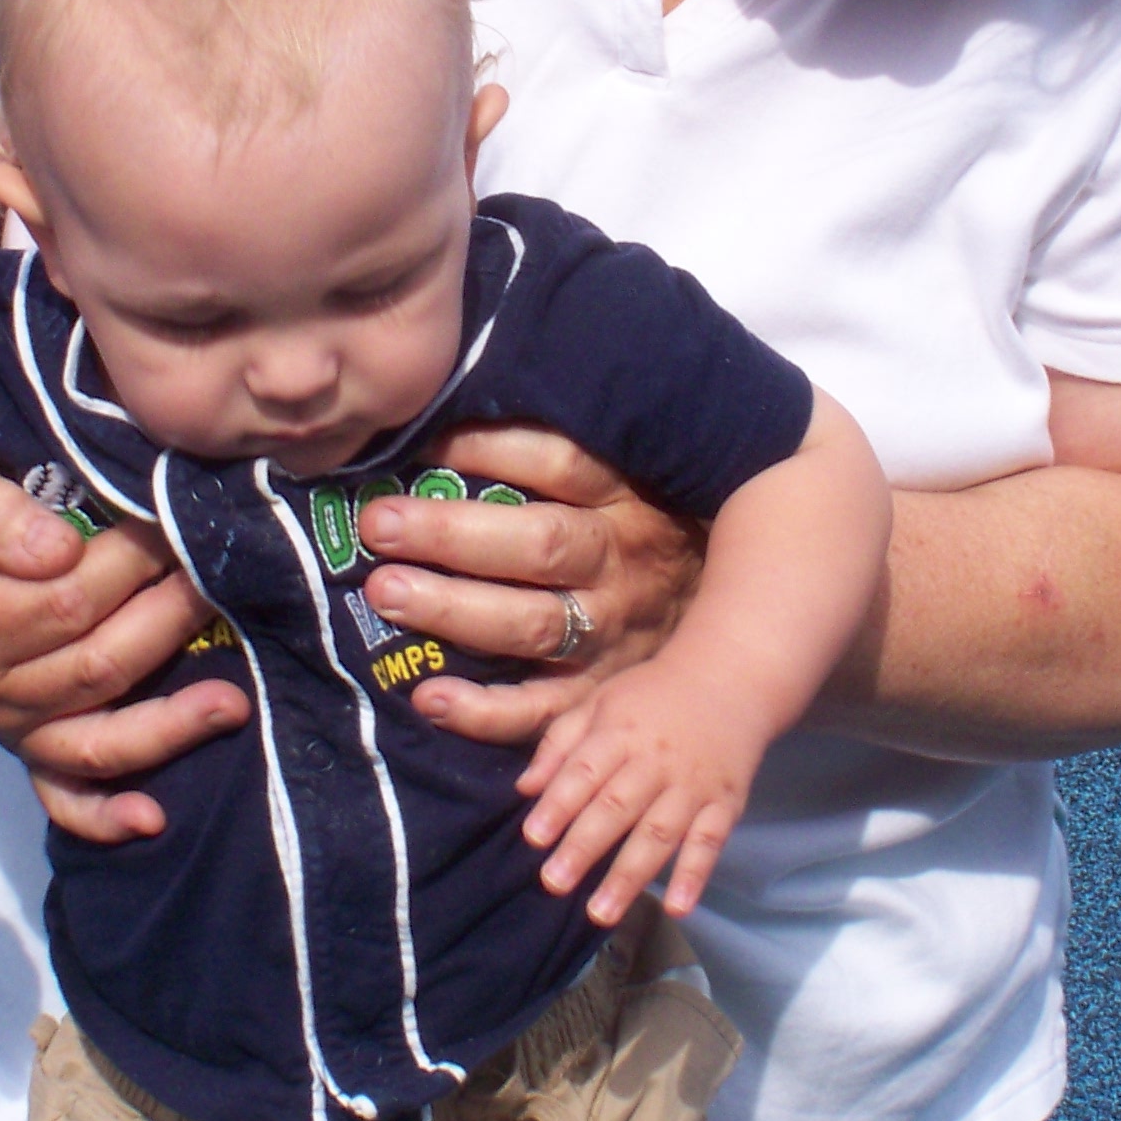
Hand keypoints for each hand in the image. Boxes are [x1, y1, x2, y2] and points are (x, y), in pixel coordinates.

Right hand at [0, 462, 246, 842]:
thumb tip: (60, 550)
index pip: (68, 601)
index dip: (131, 564)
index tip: (174, 524)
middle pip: (98, 665)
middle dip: (169, 621)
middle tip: (217, 578)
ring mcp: (11, 727)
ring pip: (98, 739)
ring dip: (170, 725)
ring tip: (230, 704)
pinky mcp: (29, 748)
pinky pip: (63, 796)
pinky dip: (104, 816)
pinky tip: (151, 820)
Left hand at [353, 428, 704, 748]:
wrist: (739, 609)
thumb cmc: (655, 521)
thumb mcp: (634, 469)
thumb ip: (564, 449)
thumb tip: (460, 408)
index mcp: (628, 496)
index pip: (558, 463)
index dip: (488, 449)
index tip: (419, 441)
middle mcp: (621, 564)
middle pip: (538, 545)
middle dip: (451, 534)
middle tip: (381, 524)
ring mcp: (613, 633)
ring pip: (531, 625)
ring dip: (452, 610)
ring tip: (386, 591)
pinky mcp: (601, 692)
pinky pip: (542, 710)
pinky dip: (485, 712)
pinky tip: (428, 697)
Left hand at [512, 653, 773, 925]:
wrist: (728, 679)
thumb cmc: (651, 696)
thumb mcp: (600, 702)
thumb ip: (560, 743)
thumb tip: (524, 788)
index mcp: (619, 733)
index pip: (584, 772)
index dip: (558, 805)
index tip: (533, 838)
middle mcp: (655, 761)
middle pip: (616, 808)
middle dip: (584, 847)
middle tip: (554, 884)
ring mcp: (692, 786)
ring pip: (658, 834)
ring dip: (630, 876)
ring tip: (601, 913)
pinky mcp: (725, 804)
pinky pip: (710, 843)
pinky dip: (695, 876)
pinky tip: (678, 907)